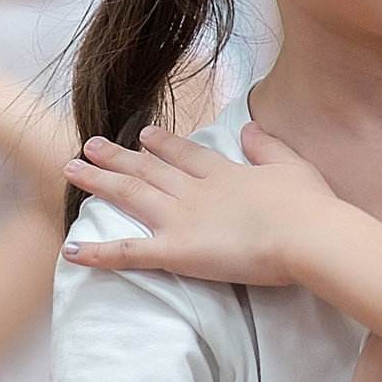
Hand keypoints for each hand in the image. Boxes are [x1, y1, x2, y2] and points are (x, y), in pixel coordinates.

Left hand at [61, 122, 338, 284]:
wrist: (308, 234)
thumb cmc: (309, 207)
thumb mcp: (293, 166)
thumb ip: (268, 147)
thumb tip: (249, 127)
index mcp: (224, 173)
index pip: (185, 155)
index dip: (162, 145)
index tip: (145, 135)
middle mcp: (195, 190)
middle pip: (148, 169)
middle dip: (117, 156)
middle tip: (90, 145)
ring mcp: (181, 218)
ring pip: (130, 195)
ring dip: (99, 182)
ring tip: (72, 169)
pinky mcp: (175, 250)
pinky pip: (128, 252)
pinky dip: (98, 253)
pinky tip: (71, 250)